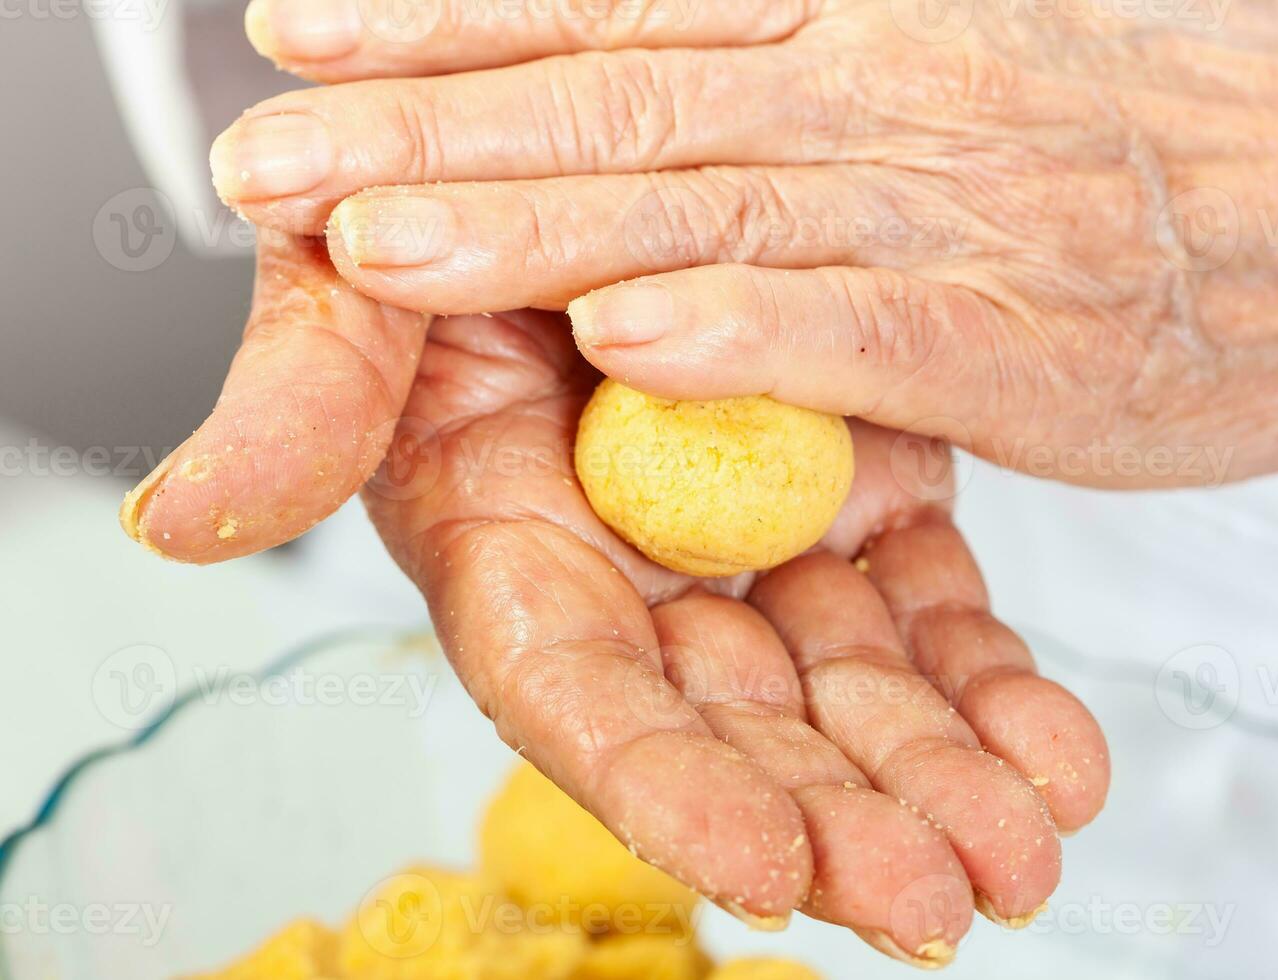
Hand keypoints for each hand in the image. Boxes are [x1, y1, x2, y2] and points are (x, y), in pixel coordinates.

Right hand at [120, 235, 1109, 964]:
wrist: (567, 156)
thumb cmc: (442, 224)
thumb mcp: (353, 286)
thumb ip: (299, 403)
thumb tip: (183, 520)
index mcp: (512, 549)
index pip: (582, 697)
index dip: (666, 789)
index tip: (769, 870)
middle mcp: (639, 572)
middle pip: (737, 729)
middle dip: (835, 821)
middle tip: (937, 899)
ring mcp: (758, 538)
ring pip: (852, 688)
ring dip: (938, 776)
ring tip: (1025, 850)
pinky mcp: (856, 491)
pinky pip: (932, 607)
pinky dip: (992, 680)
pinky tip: (1056, 752)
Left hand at [216, 0, 1277, 485]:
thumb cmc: (1159, 144)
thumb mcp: (970, 55)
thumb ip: (812, 75)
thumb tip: (681, 87)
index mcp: (864, 19)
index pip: (620, 5)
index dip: (451, 16)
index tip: (306, 24)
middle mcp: (884, 90)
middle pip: (620, 97)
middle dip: (426, 121)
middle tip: (266, 158)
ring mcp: (945, 208)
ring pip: (704, 204)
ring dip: (531, 224)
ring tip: (375, 239)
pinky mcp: (1009, 336)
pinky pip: (845, 327)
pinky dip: (730, 328)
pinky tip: (617, 335)